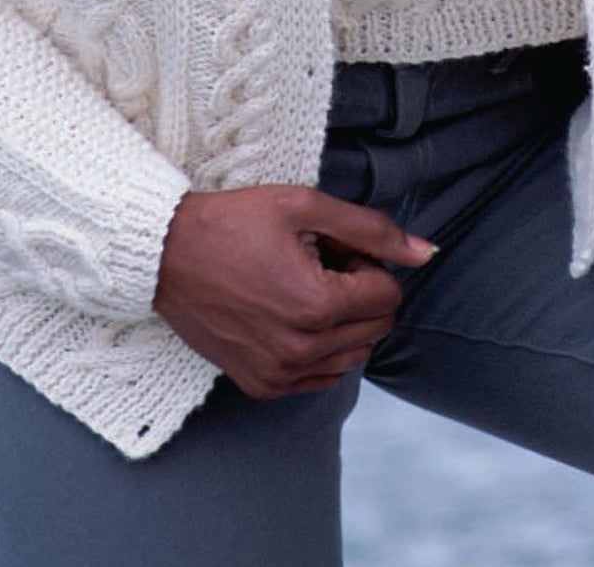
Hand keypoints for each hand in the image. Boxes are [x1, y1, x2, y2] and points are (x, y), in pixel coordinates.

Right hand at [151, 183, 438, 399]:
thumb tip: (428, 252)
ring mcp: (280, 374)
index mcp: (316, 305)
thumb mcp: (304, 207)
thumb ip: (371, 228)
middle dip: (360, 292)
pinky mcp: (261, 386)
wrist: (166, 255)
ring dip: (343, 322)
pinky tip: (289, 315)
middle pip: (377, 328)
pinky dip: (320, 348)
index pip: (388, 294)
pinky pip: (321, 378)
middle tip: (318, 262)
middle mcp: (301, 350)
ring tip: (302, 287)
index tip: (333, 246)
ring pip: (353, 355)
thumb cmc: (233, 223)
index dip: (367, 262)